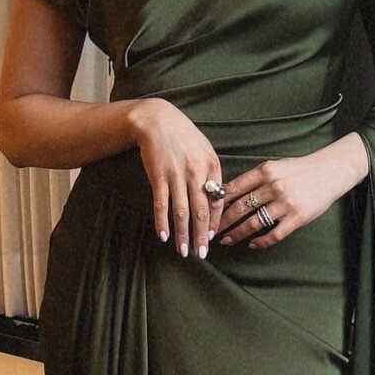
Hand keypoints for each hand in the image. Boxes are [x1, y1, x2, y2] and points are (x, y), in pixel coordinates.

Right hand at [126, 99, 225, 257]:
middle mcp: (196, 172)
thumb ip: (212, 174)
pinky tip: (164, 235)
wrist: (157, 120)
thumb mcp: (205, 151)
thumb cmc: (184, 137)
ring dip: (182, 234)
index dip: (214, 222)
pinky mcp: (158, 176)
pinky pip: (161, 204)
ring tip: (183, 251)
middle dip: (200, 236)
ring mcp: (176, 175)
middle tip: (201, 253)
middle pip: (201, 211)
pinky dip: (162, 221)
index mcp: (212, 166)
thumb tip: (216, 200)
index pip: (217, 201)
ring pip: (181, 212)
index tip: (211, 237)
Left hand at [217, 135, 367, 251]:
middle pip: (240, 207)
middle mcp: (273, 186)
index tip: (207, 211)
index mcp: (265, 171)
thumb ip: (256, 178)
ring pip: (253, 222)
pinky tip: (252, 244)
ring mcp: (285, 203)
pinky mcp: (297, 218)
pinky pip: (274, 234)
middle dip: (222, 221)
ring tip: (226, 240)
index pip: (234, 187)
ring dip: (236, 233)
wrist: (330, 172)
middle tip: (210, 230)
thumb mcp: (276, 166)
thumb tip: (229, 192)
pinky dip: (260, 241)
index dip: (218, 202)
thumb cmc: (300, 169)